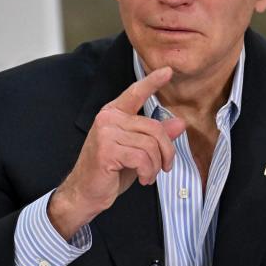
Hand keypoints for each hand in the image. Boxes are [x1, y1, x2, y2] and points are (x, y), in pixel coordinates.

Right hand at [49, 66, 185, 238]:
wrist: (84, 194)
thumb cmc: (110, 172)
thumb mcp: (138, 152)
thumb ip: (156, 136)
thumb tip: (180, 123)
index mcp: (114, 114)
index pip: (135, 92)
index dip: (152, 81)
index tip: (168, 70)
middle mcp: (108, 118)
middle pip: (154, 128)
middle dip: (166, 151)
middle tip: (165, 167)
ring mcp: (106, 132)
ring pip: (150, 145)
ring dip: (155, 165)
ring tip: (149, 175)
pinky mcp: (106, 149)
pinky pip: (142, 157)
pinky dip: (148, 172)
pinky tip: (143, 179)